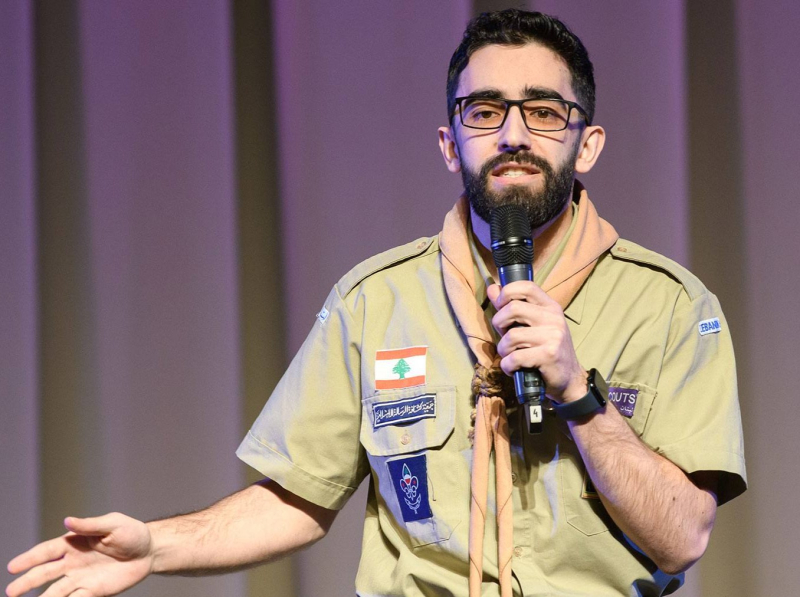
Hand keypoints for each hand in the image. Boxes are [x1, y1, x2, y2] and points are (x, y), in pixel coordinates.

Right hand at [6, 513, 152, 596]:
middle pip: (45, 573)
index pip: (47, 551)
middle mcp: (73, 562)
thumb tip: (67, 520)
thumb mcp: (113, 524)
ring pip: (56, 591)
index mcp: (75, 543)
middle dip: (27, 582)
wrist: (150, 552)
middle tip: (11, 592)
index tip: (13, 567)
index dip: (29, 559)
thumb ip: (90, 525)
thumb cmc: (132, 533)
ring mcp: (82, 578)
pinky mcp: (93, 591)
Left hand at [487, 281, 585, 402]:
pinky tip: (513, 368)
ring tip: (510, 356)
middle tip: (504, 336)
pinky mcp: (549, 355)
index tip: (500, 305)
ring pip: (511, 336)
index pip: (527, 286)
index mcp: (550, 307)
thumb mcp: (533, 326)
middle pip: (513, 309)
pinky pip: (515, 357)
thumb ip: (512, 308)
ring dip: (503, 349)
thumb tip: (492, 288)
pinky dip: (507, 366)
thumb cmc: (546, 351)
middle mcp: (554, 318)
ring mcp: (553, 336)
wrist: (569, 379)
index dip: (507, 292)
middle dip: (499, 323)